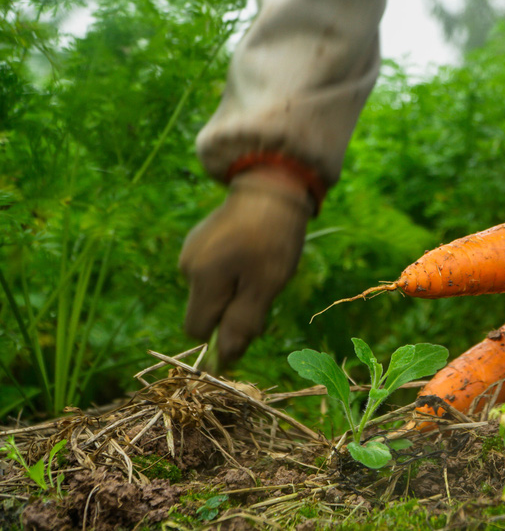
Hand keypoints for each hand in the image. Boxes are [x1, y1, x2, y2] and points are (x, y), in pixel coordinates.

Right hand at [180, 168, 311, 365]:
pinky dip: (232, 269)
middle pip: (204, 309)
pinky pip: (214, 270)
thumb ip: (243, 323)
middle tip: (263, 286)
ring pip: (211, 289)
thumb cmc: (273, 239)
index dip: (221, 334)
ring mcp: (192, 249)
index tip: (250, 320)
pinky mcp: (200, 238)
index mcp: (201, 278)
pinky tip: (252, 249)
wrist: (273, 185)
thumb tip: (223, 361)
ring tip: (261, 262)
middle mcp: (187, 265)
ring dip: (234, 288)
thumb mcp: (266, 285)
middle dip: (230, 309)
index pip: (197, 329)